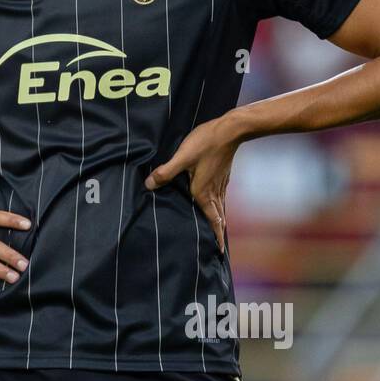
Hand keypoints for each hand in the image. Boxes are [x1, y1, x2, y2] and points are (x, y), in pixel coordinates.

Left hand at [144, 115, 242, 253]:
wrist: (230, 129)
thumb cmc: (206, 143)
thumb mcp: (182, 157)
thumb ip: (165, 172)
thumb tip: (149, 185)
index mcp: (204, 192)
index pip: (212, 220)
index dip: (216, 236)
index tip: (220, 251)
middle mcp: (214, 191)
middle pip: (218, 217)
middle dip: (218, 232)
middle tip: (219, 246)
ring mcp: (220, 183)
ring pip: (220, 207)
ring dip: (218, 220)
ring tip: (216, 229)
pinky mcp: (222, 174)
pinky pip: (220, 196)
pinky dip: (218, 206)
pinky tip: (213, 202)